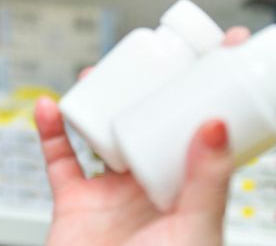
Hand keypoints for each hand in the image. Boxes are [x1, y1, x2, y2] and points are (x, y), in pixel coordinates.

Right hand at [35, 27, 250, 245]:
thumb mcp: (195, 231)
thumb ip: (208, 181)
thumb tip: (219, 122)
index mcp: (187, 192)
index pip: (205, 129)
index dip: (215, 88)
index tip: (226, 47)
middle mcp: (151, 187)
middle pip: (151, 122)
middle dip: (151, 85)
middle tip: (157, 49)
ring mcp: (111, 193)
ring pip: (104, 133)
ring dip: (99, 100)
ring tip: (100, 70)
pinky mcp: (74, 202)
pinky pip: (59, 160)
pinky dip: (49, 132)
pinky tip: (49, 105)